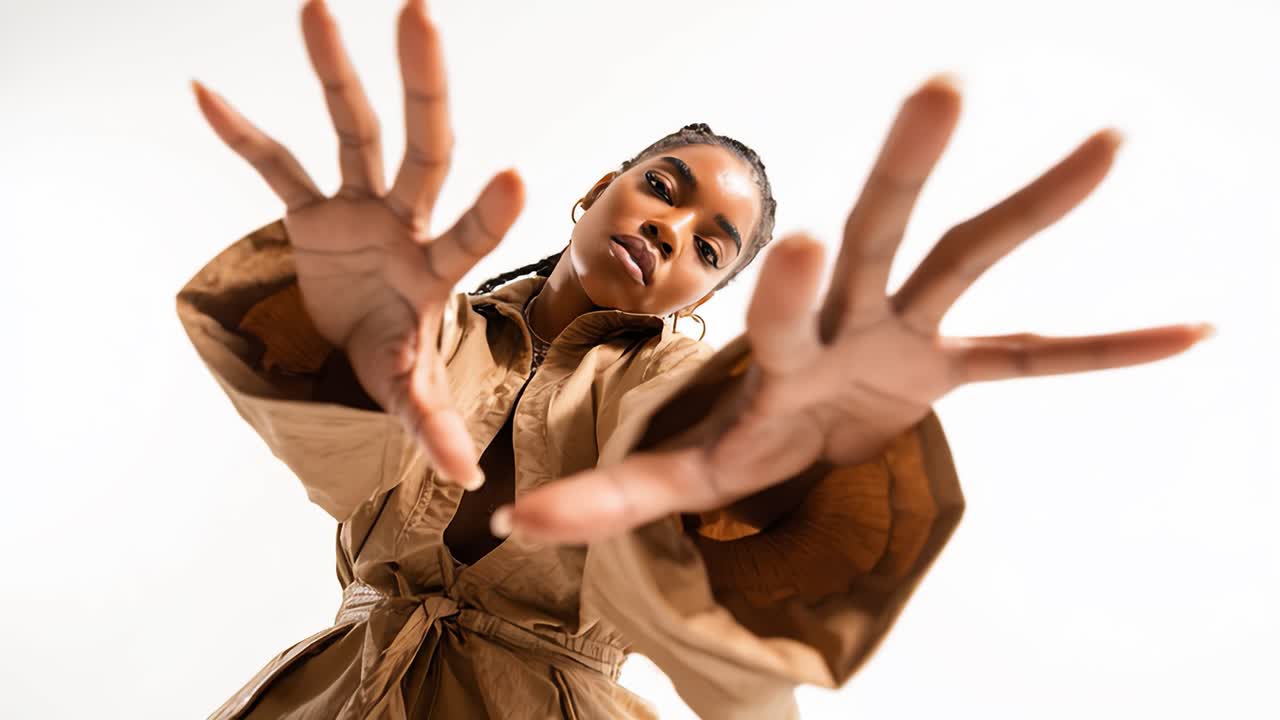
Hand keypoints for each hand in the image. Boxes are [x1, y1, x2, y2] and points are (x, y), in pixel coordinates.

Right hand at [193, 0, 520, 488]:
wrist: (360, 341)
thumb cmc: (397, 358)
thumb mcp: (412, 391)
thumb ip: (435, 424)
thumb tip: (467, 478)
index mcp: (437, 270)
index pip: (469, 237)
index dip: (489, 214)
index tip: (515, 176)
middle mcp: (407, 223)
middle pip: (423, 148)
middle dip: (423, 88)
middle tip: (421, 16)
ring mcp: (360, 209)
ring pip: (352, 131)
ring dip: (335, 75)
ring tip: (316, 9)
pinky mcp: (311, 212)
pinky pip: (276, 166)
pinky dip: (243, 136)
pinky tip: (205, 94)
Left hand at [496, 75, 1213, 542]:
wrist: (801, 433)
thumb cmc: (745, 439)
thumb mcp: (683, 477)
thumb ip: (607, 497)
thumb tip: (510, 524)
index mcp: (783, 351)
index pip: (786, 312)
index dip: (791, 286)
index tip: (799, 236)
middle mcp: (852, 318)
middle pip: (881, 236)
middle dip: (904, 169)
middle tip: (942, 85)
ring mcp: (910, 333)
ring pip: (970, 256)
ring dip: (1033, 207)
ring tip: (1108, 143)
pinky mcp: (956, 364)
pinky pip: (1040, 357)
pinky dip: (1108, 350)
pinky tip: (1191, 333)